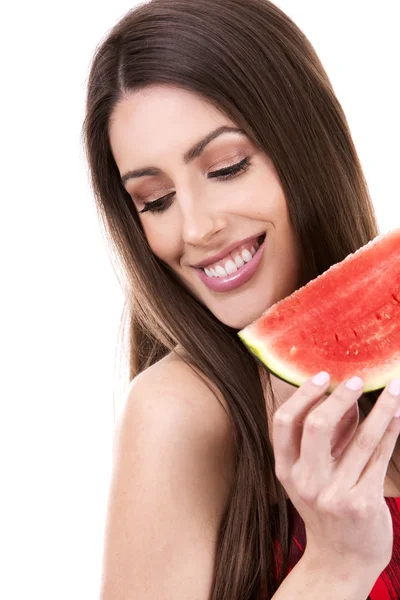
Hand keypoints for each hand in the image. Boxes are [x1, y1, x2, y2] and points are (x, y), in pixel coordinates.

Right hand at [272, 372, 399, 572]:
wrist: (342, 559)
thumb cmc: (326, 507)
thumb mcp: (312, 475)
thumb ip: (324, 438)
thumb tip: (346, 396)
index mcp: (285, 469)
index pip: (283, 422)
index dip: (303, 394)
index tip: (322, 376)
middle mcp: (305, 481)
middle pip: (315, 426)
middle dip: (339, 398)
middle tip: (357, 380)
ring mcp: (334, 494)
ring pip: (360, 439)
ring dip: (381, 408)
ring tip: (393, 388)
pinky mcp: (362, 503)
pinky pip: (380, 457)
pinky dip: (390, 431)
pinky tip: (398, 414)